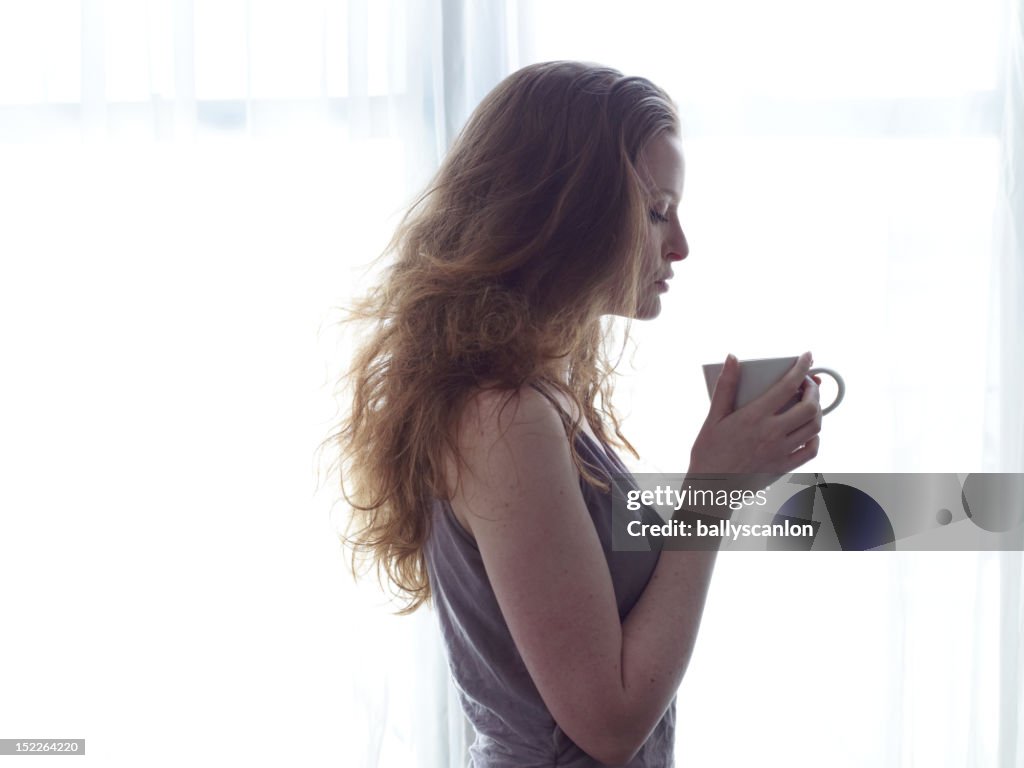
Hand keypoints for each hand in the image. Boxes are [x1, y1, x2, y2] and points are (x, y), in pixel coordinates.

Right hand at [688, 352, 821, 485]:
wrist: (710, 488)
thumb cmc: (708, 452)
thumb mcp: (713, 417)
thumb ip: (725, 386)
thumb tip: (732, 358)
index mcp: (754, 417)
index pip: (788, 385)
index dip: (801, 367)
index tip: (807, 356)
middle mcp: (772, 433)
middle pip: (809, 406)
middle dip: (814, 389)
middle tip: (808, 383)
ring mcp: (781, 451)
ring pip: (815, 427)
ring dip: (817, 411)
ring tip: (808, 404)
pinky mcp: (784, 467)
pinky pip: (811, 450)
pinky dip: (815, 437)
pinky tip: (807, 431)